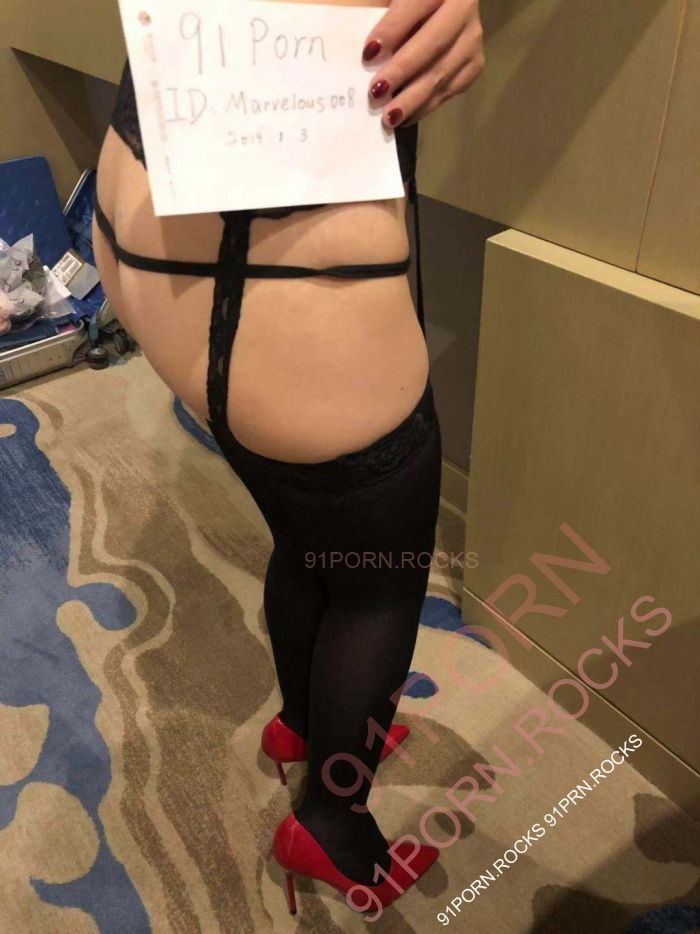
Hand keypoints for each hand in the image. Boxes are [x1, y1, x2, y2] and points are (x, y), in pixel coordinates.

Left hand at [361, 0, 483, 128]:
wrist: (432, 11)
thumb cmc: (397, 6)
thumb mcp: (385, 0)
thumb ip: (375, 11)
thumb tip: (364, 49)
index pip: (416, 4)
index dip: (393, 28)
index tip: (368, 53)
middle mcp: (464, 6)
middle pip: (435, 41)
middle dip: (404, 69)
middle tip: (376, 92)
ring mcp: (473, 37)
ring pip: (445, 70)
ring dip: (414, 97)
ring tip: (388, 117)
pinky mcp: (473, 63)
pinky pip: (451, 89)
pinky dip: (425, 106)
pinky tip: (404, 118)